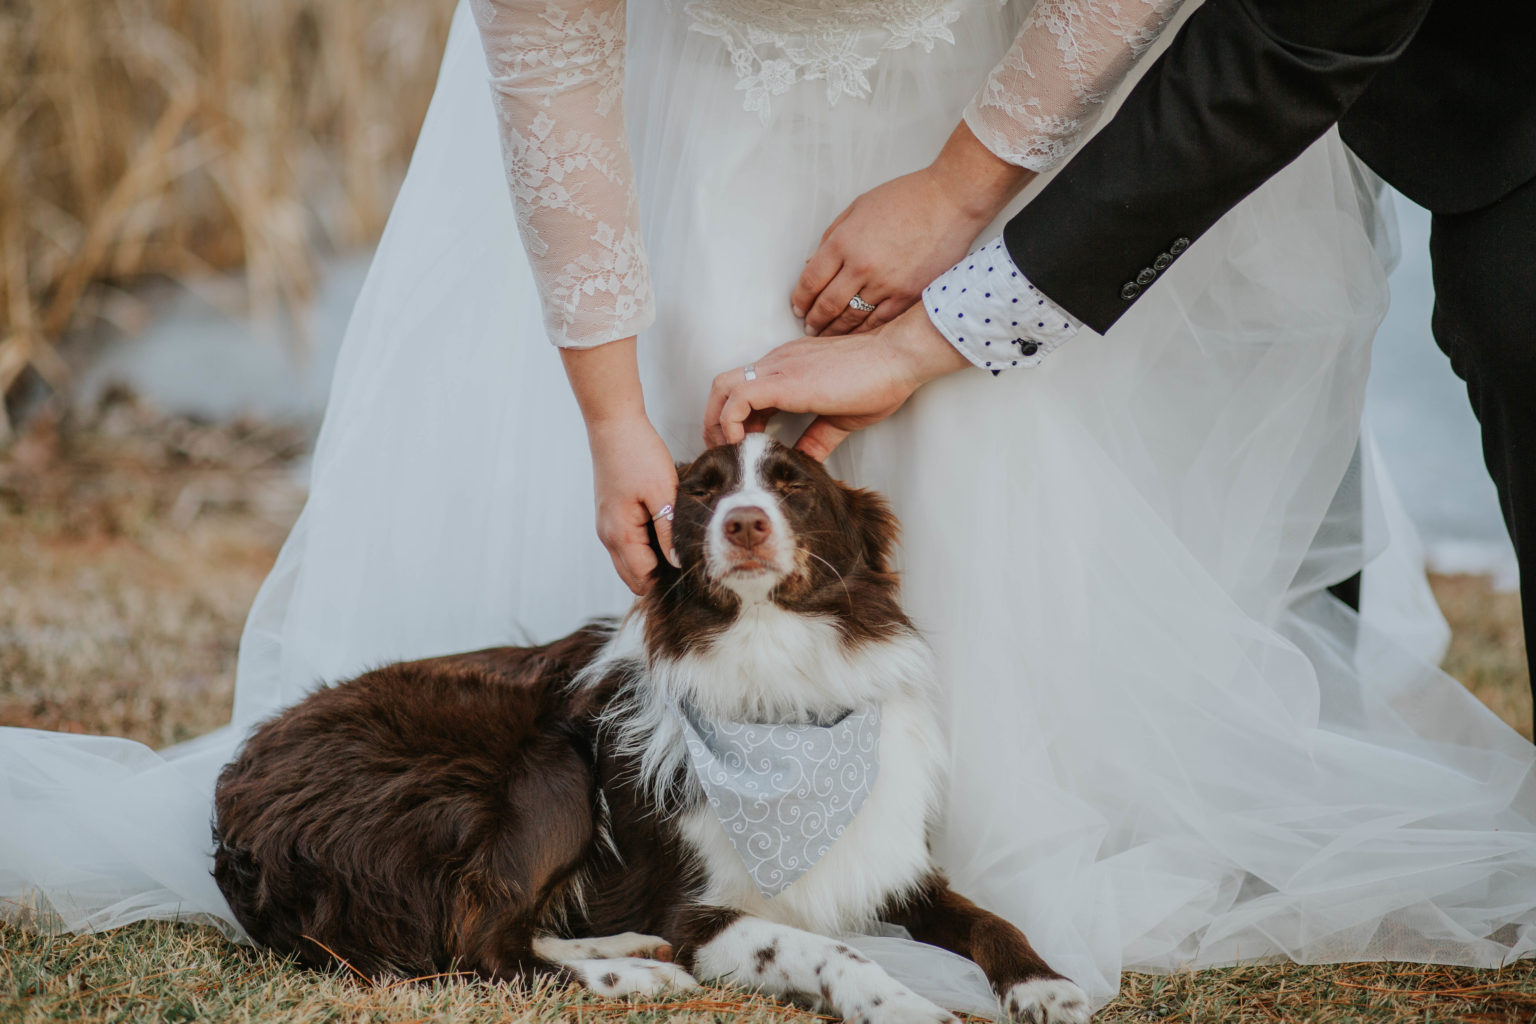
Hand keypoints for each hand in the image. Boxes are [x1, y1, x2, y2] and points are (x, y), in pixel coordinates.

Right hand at [588, 415, 679, 594]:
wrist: (614, 424)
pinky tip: (663, 531)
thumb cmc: (637, 453)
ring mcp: (606, 525)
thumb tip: (677, 562)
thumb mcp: (662, 493)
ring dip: (650, 561)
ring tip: (677, 546)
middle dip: (657, 576)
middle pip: (632, 576)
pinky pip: (626, 543)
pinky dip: (643, 546)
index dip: (666, 579)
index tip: (690, 570)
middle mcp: (607, 535)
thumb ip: (668, 531)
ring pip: (628, 560)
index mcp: (620, 533)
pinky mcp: (610, 514)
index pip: (642, 577)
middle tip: (686, 561)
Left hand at [704, 305, 970, 459]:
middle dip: (715, 421)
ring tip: (731, 452)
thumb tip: (804, 462)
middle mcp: (777, 364)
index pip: (745, 390)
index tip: (743, 447)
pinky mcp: (785, 382)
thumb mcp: (840, 417)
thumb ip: (817, 438)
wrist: (898, 358)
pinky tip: (745, 445)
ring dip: (718, 423)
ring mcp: (778, 369)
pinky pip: (739, 399)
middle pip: (723, 385)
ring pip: (723, 388)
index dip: (736, 421)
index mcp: (788, 370)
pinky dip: (732, 422)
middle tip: (726, 452)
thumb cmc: (879, 381)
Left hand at [792, 122, 1034, 337]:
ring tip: (827, 336)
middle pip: (827, 305)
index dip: (800, 299)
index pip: (810, 281)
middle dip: (814, 320)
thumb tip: (815, 263)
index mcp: (844, 242)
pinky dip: (863, 331)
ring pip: (851, 319)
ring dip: (835, 330)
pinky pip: (879, 322)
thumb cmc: (907, 198)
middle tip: (809, 327)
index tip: (798, 307)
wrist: (950, 201)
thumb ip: (833, 236)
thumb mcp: (858, 207)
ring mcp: (886, 284)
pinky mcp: (908, 295)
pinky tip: (855, 335)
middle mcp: (861, 267)